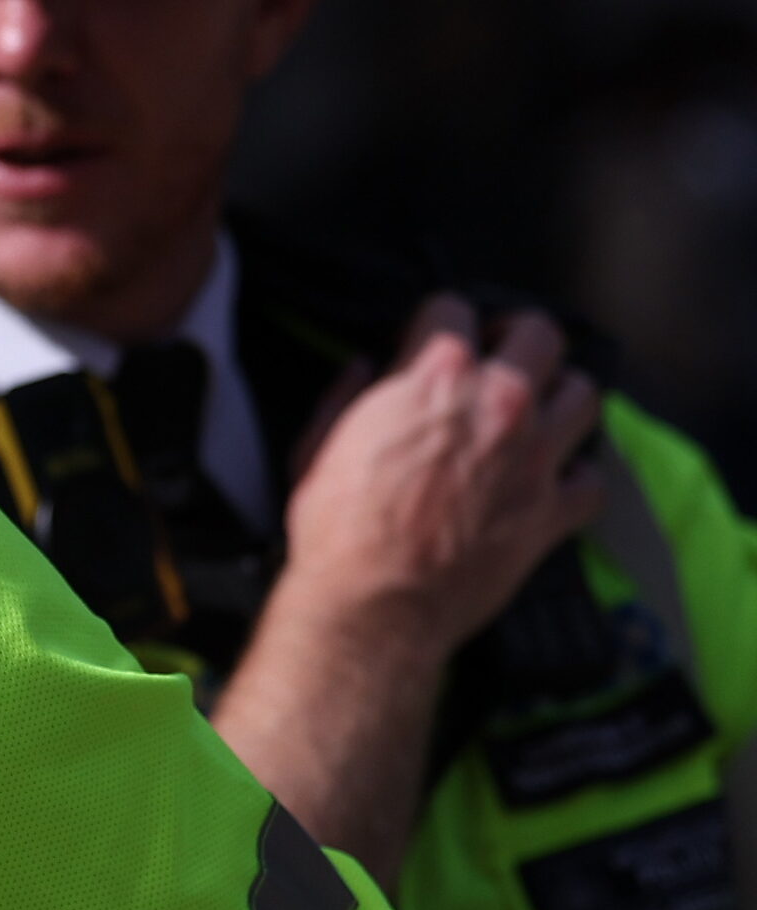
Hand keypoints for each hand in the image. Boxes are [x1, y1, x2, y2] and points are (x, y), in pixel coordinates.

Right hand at [276, 294, 605, 662]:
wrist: (373, 602)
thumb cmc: (336, 527)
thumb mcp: (316, 443)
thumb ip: (346, 393)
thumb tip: (362, 367)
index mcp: (434, 377)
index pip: (454, 306)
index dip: (436, 322)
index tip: (427, 343)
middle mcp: (498, 404)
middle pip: (542, 333)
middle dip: (517, 338)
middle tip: (497, 358)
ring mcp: (535, 457)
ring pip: (585, 394)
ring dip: (559, 397)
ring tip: (533, 412)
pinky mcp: (552, 511)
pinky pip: (592, 478)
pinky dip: (574, 476)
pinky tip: (546, 481)